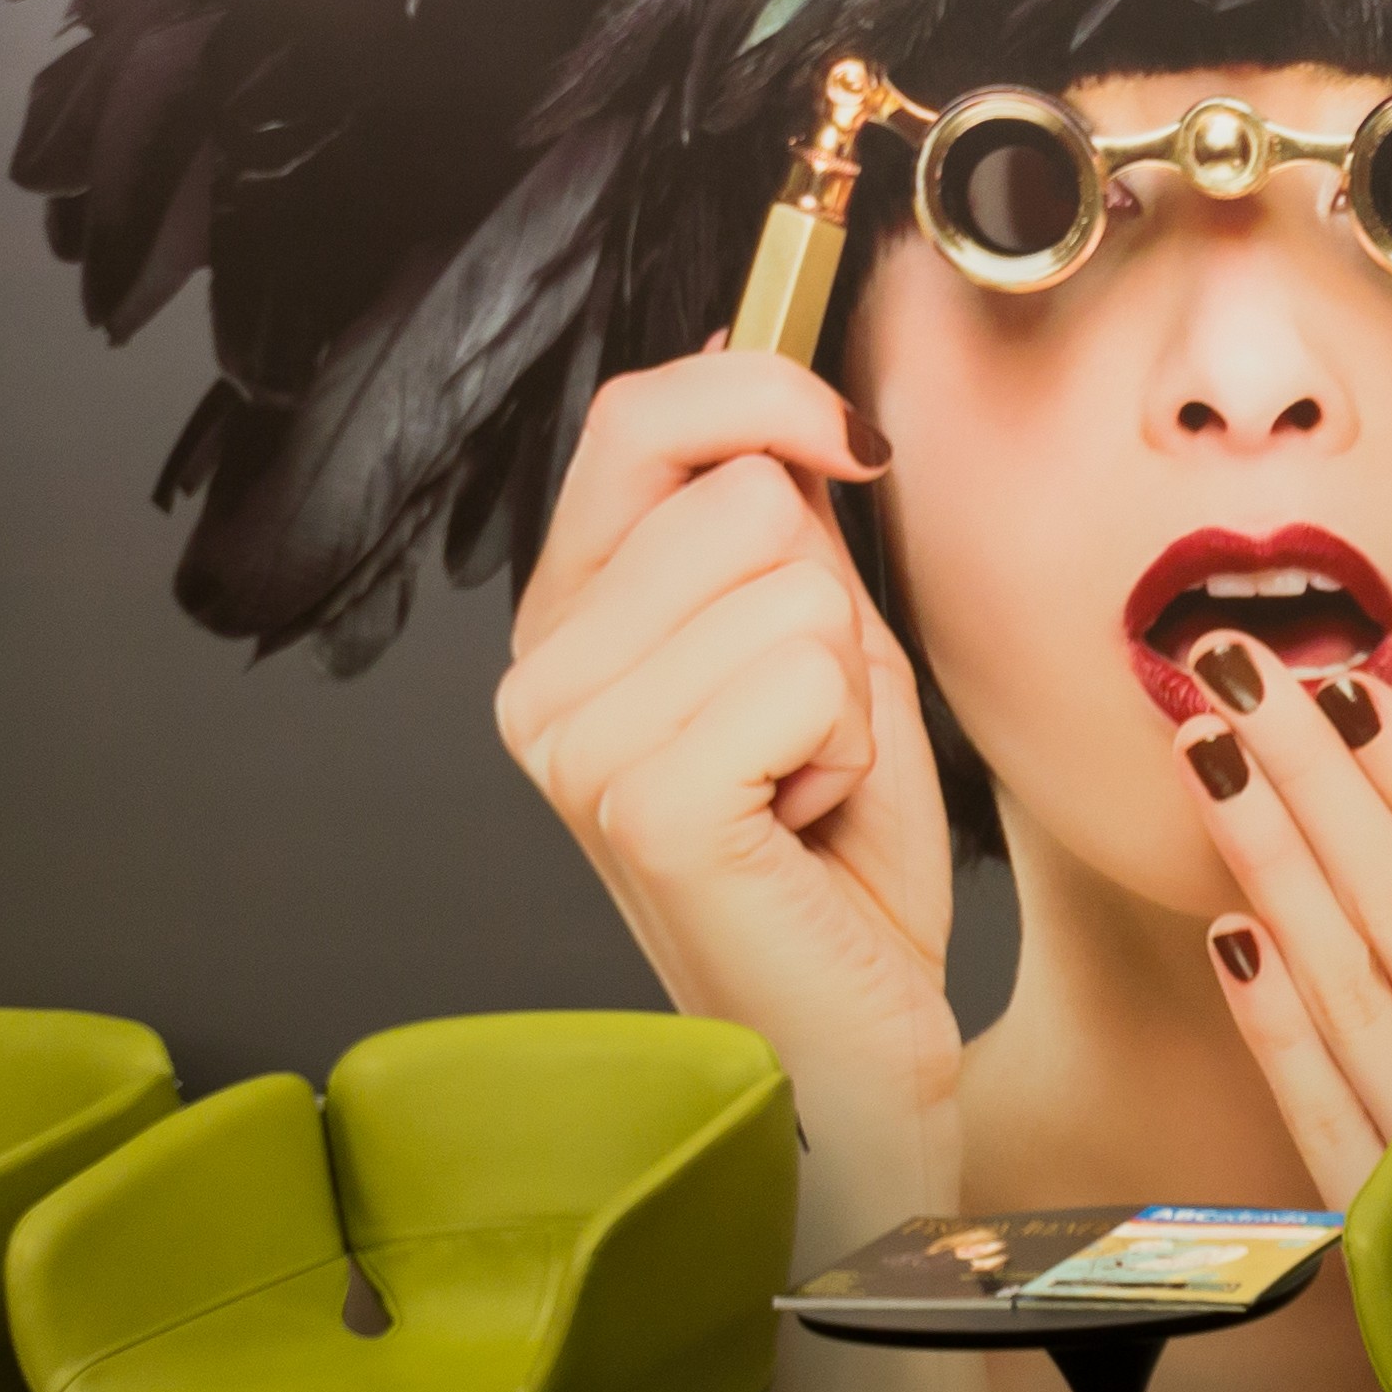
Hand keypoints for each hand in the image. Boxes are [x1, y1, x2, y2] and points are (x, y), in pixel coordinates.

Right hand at [499, 342, 957, 1220]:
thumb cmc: (837, 859)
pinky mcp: (641, 800)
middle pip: (744, 497)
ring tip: (805, 784)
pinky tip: (803, 820)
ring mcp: (572, 740)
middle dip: (831, 609)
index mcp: (569, 622)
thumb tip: (768, 358)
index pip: (638, 419)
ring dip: (847, 690)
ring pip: (794, 583)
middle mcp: (539, 676)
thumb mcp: (821, 648)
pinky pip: (808, 672)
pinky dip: (851, 745)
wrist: (853, 1033)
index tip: (849, 441)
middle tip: (809, 733)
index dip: (764, 390)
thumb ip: (781, 515)